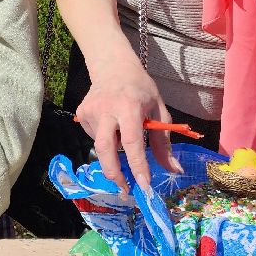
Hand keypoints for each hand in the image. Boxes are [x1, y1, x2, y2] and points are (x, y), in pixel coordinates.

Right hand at [76, 57, 178, 193]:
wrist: (113, 66)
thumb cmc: (141, 89)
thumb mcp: (159, 110)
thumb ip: (164, 142)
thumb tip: (174, 170)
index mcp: (130, 106)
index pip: (132, 141)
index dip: (137, 166)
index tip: (144, 186)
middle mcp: (107, 109)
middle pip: (105, 149)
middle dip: (114, 173)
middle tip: (125, 189)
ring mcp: (90, 111)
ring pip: (100, 146)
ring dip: (113, 153)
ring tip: (122, 138)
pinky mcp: (81, 114)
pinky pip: (94, 137)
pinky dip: (106, 141)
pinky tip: (111, 126)